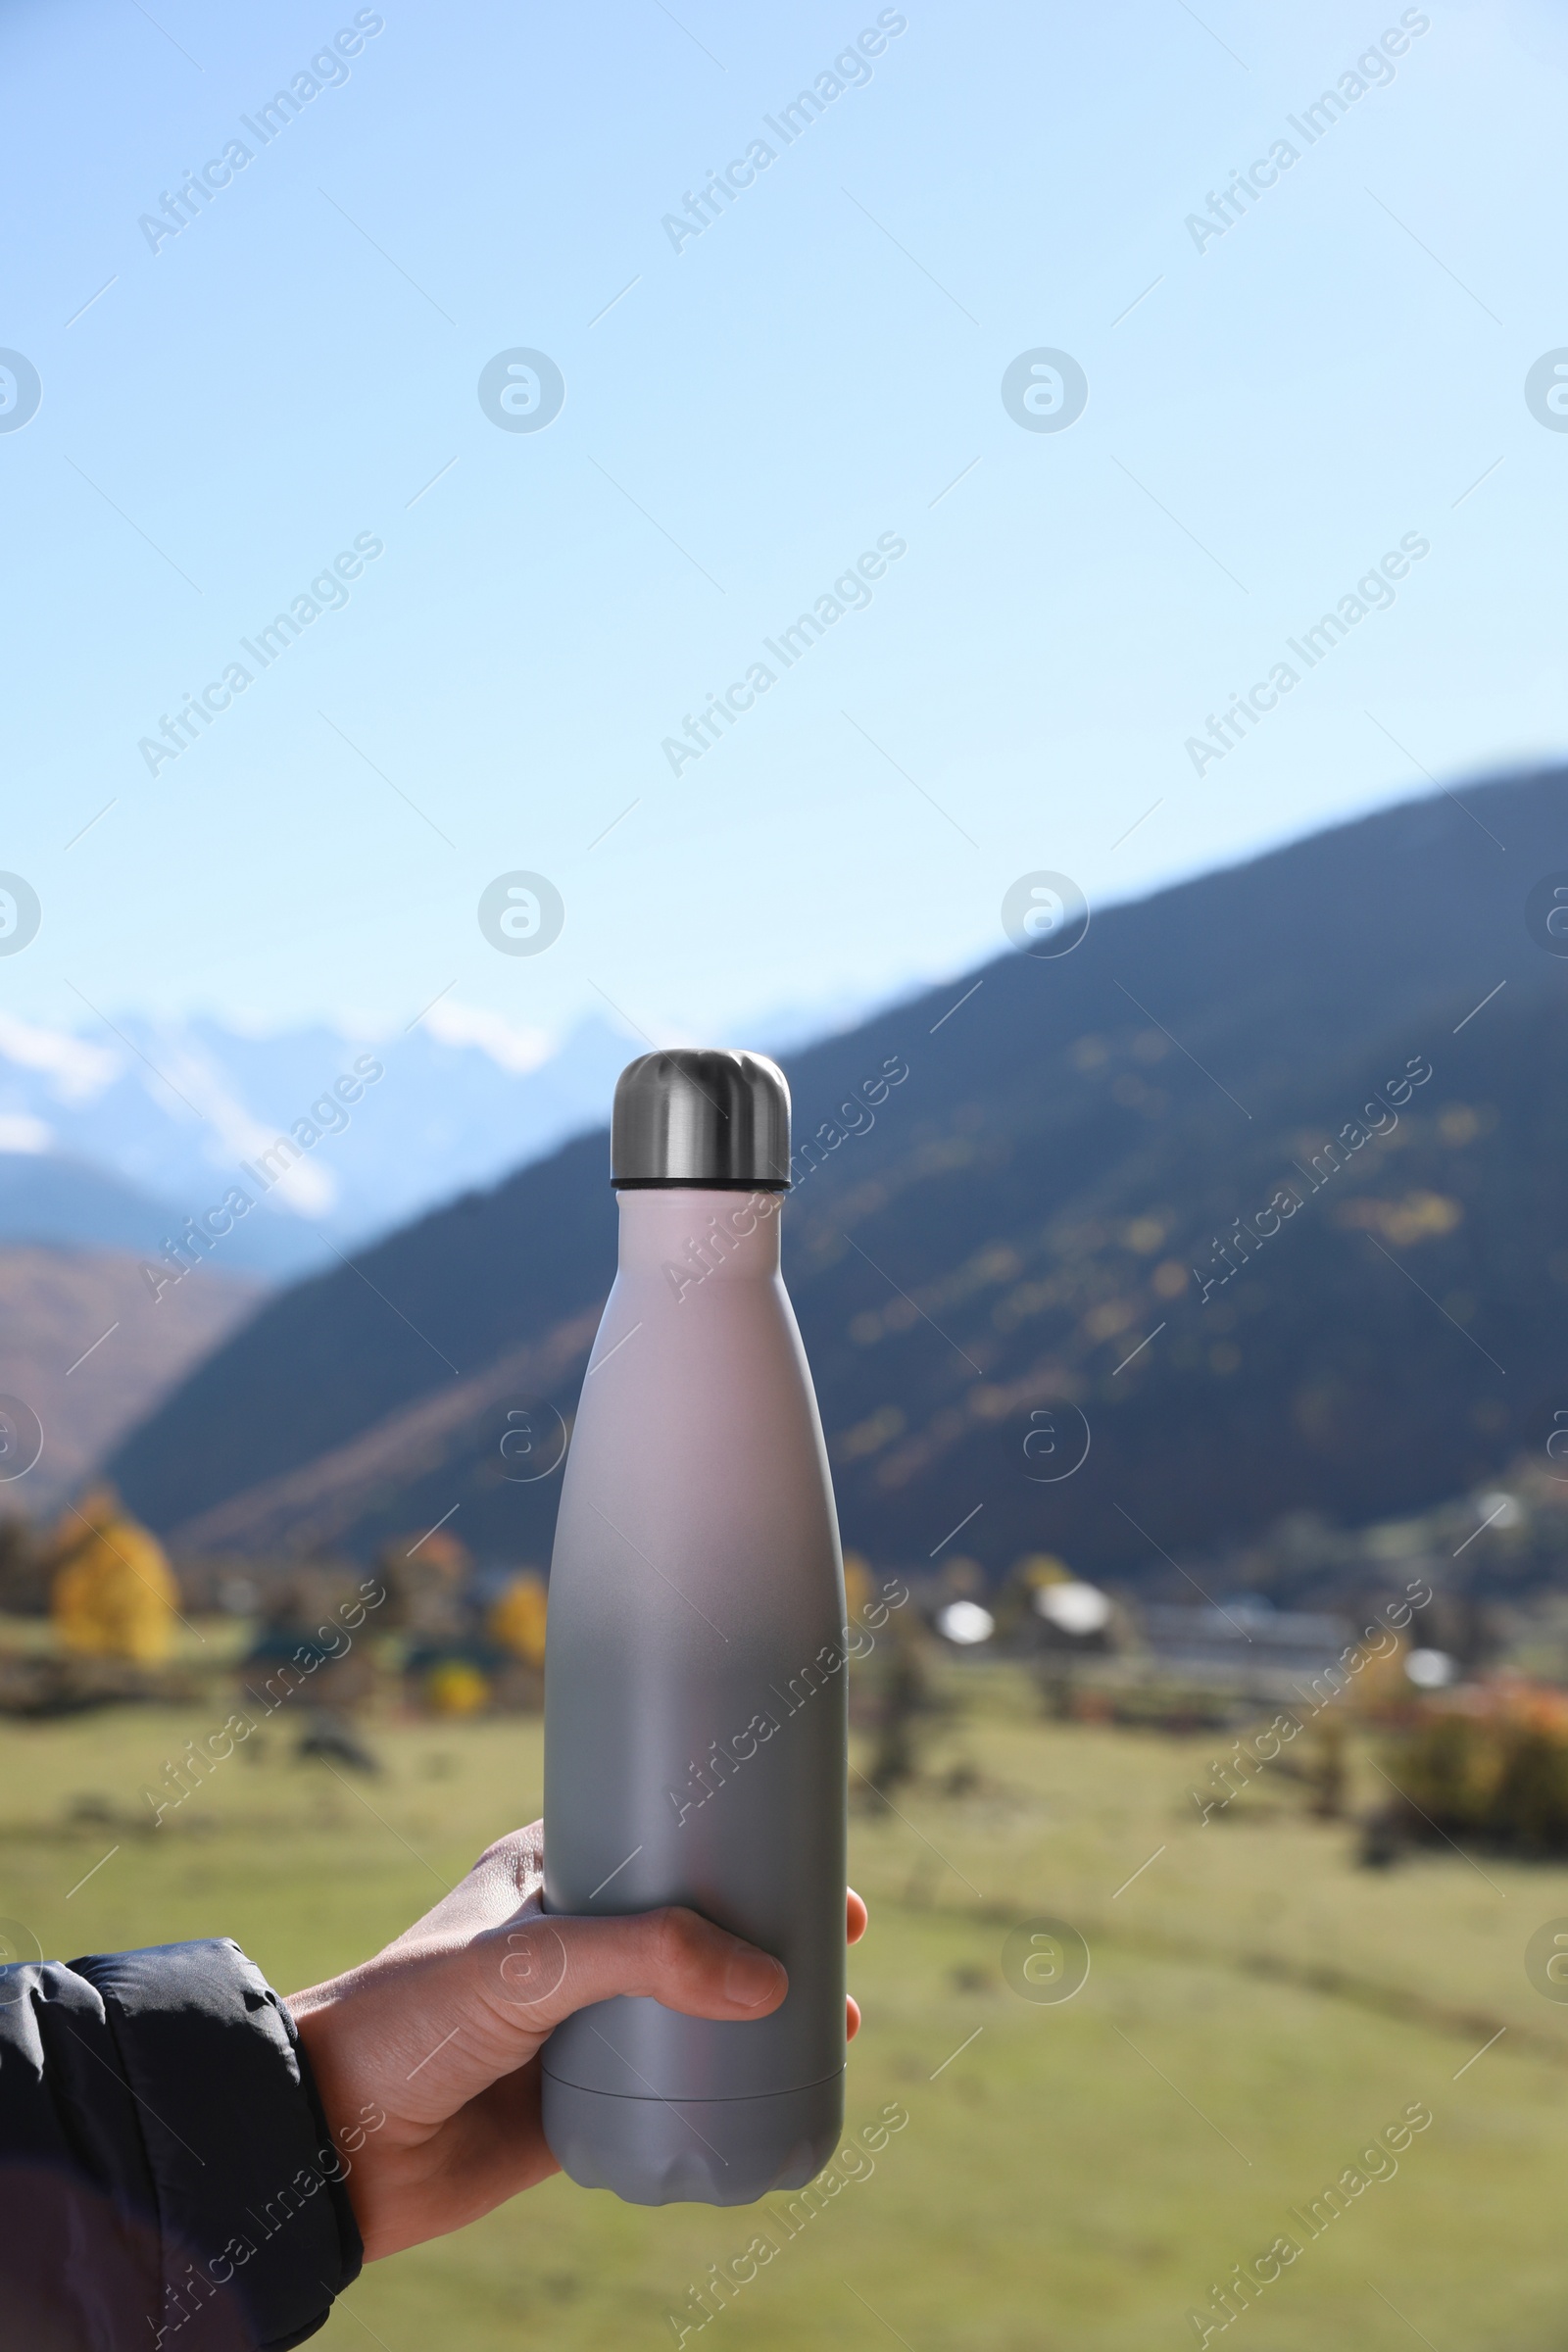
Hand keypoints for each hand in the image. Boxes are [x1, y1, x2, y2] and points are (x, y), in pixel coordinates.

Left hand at [287, 1822, 867, 2260]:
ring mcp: (583, 2022)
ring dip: (768, 2008)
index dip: (739, 1838)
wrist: (333, 2142)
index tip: (811, 1848)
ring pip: (697, 2006)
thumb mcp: (528, 1960)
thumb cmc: (408, 2017)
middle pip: (697, 1921)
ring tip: (840, 2018)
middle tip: (845, 1933)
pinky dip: (734, 2088)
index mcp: (552, 1870)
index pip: (664, 1833)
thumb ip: (644, 1959)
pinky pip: (677, 2092)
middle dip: (775, 1925)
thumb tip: (771, 1985)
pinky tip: (786, 2090)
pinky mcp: (584, 2102)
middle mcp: (575, 1940)